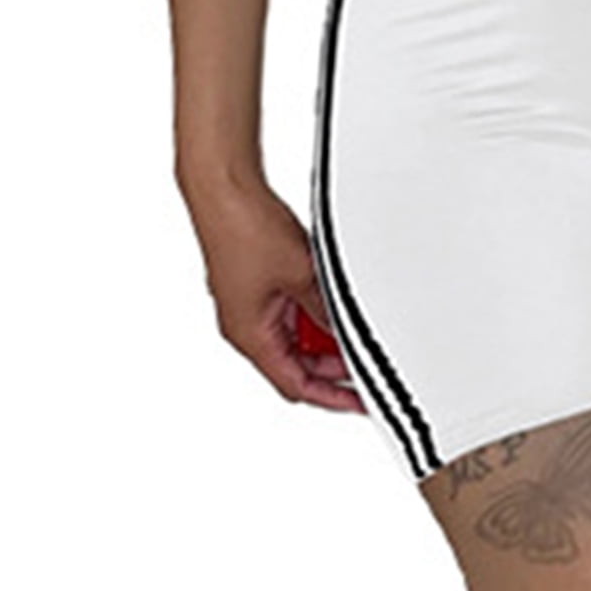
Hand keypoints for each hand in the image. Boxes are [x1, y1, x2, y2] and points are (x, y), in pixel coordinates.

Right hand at [181, 174, 366, 413]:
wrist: (224, 189)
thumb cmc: (245, 228)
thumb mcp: (304, 276)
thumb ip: (326, 310)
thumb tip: (344, 332)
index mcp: (249, 335)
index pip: (296, 385)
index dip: (332, 397)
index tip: (358, 401)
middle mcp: (244, 325)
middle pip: (295, 363)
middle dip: (331, 365)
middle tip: (365, 361)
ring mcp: (248, 304)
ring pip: (293, 334)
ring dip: (322, 333)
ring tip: (352, 323)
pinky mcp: (253, 283)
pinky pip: (288, 310)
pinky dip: (312, 311)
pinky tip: (333, 297)